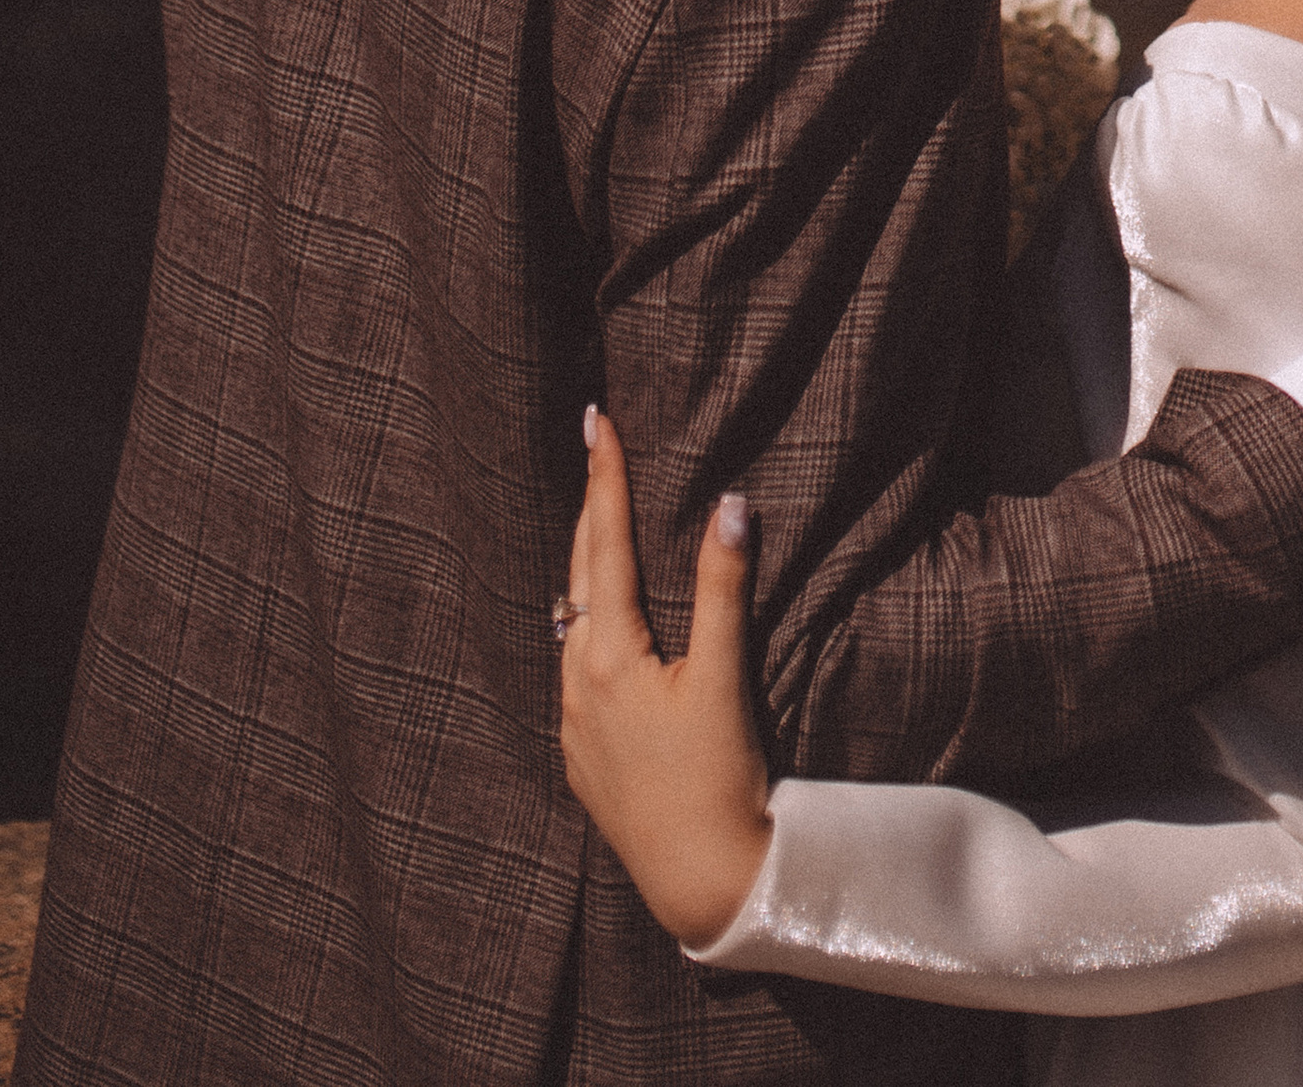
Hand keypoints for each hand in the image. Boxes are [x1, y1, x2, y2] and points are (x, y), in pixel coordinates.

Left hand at [559, 408, 772, 949]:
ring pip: (571, 624)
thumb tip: (732, 504)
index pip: (607, 542)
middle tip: (592, 451)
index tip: (596, 420)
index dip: (605, 477)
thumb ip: (725, 588)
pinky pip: (574, 671)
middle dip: (590, 511)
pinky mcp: (582, 759)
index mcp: (608, 655)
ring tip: (597, 531)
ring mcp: (572, 725)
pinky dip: (588, 629)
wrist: (699, 882)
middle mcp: (576, 683)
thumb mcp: (725, 678)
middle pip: (579, 575)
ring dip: (586, 571)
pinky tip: (601, 633)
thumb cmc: (717, 780)